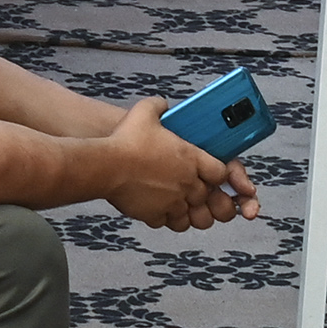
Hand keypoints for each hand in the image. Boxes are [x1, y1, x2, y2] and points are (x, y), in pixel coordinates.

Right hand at [104, 108, 261, 230]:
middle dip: (202, 194)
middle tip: (189, 188)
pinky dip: (166, 218)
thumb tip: (161, 104)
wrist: (106, 166)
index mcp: (192, 158)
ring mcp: (174, 202)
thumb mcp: (145, 112)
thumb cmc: (125, 141)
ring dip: (187, 210)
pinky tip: (157, 208)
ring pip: (193, 216)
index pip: (221, 172)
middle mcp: (188, 183)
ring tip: (175, 202)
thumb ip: (158, 106)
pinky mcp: (157, 215)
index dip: (216, 174)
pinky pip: (170, 223)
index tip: (209, 173)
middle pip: (209, 197)